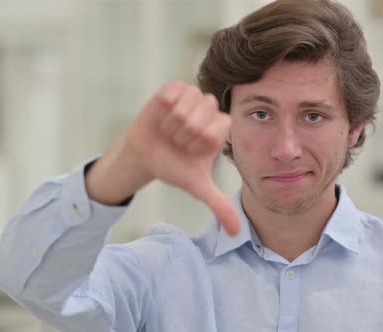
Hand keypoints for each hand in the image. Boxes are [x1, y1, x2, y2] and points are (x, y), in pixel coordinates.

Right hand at [87, 81, 240, 234]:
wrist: (146, 154)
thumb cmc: (174, 166)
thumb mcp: (197, 186)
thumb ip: (218, 205)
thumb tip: (236, 233)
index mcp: (221, 129)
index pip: (215, 131)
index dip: (198, 144)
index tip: (191, 151)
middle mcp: (211, 111)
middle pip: (200, 119)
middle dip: (183, 135)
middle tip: (178, 140)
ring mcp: (194, 97)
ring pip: (186, 107)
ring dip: (171, 123)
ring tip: (169, 129)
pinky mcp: (176, 88)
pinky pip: (172, 93)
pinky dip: (163, 108)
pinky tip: (162, 115)